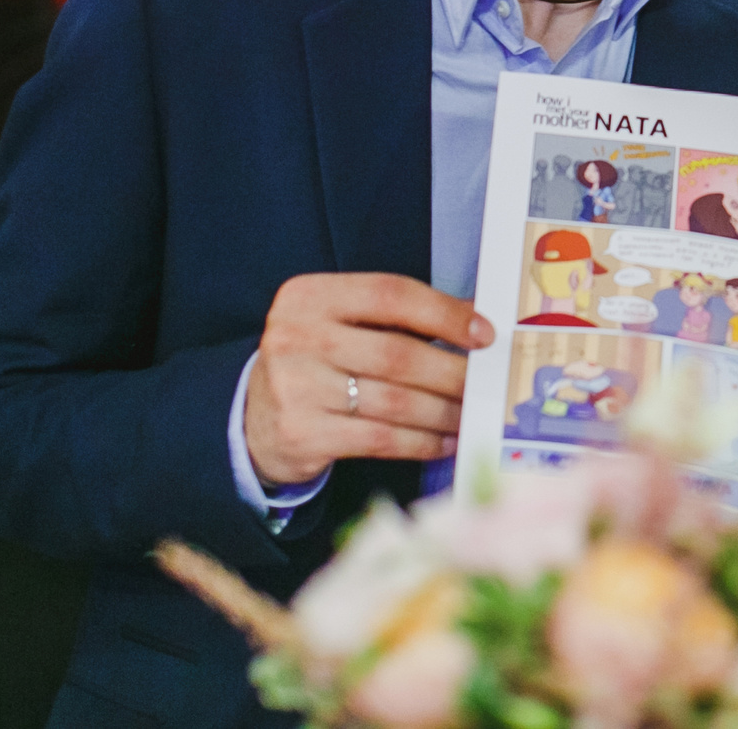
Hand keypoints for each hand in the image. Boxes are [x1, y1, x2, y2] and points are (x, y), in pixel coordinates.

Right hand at [244, 273, 492, 487]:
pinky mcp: (302, 433)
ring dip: (443, 411)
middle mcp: (296, 336)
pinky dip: (421, 442)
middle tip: (483, 382)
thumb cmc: (315, 362)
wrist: (253, 418)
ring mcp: (296, 387)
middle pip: (397, 354)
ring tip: (469, 413)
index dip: (444, 313)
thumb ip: (395, 318)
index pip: (390, 294)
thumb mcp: (339, 323)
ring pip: (394, 401)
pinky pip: (380, 439)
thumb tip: (475, 324)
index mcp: (309, 296)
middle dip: (452, 371)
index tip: (483, 333)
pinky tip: (444, 441)